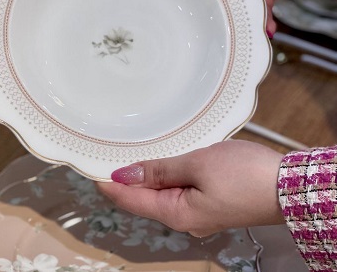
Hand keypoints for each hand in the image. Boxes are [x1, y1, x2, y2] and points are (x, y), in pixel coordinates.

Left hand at [97, 140, 283, 236]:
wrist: (287, 186)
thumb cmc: (244, 175)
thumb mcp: (196, 165)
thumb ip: (159, 170)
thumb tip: (125, 175)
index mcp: (176, 212)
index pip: (131, 200)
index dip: (110, 185)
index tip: (91, 170)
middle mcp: (183, 217)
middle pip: (143, 200)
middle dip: (123, 182)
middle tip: (105, 160)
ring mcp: (197, 211)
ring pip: (159, 195)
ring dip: (142, 179)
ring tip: (125, 161)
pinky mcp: (208, 201)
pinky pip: (176, 191)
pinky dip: (162, 178)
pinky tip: (157, 166)